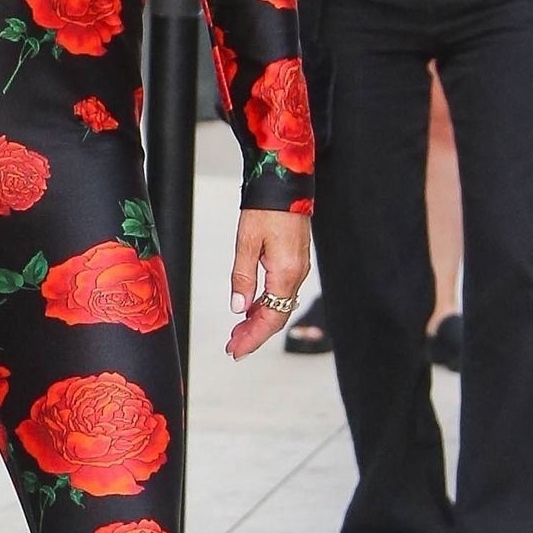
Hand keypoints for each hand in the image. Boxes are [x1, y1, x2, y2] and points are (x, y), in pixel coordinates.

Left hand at [226, 208, 310, 358]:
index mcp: (286, 273)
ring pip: (280, 305)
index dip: (253, 338)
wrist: (285, 181)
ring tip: (238, 332)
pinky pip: (281, 291)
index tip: (236, 350)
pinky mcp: (294, 260)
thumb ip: (243, 277)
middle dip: (255, 334)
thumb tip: (238, 308)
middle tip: (234, 347)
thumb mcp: (247, 242)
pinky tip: (252, 307)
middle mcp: (296, 274)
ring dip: (259, 321)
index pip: (271, 318)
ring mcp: (298, 267)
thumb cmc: (267, 207)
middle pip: (277, 316)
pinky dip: (266, 304)